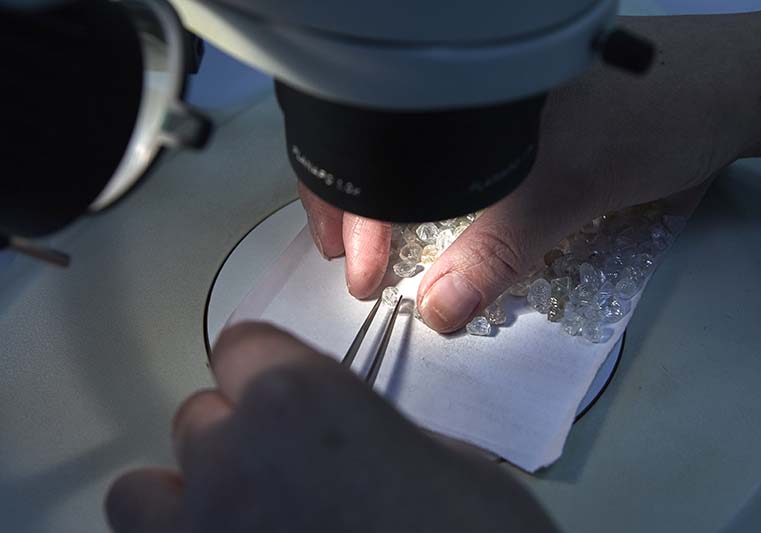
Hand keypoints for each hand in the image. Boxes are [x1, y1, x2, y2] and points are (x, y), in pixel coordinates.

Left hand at [106, 322, 553, 531]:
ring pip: (143, 493)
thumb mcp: (445, 459)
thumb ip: (370, 430)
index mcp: (301, 399)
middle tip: (284, 474)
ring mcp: (205, 532)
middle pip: (197, 418)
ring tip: (236, 520)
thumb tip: (342, 438)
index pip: (241, 346)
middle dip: (236, 438)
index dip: (264, 368)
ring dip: (184, 497)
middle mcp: (234, 457)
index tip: (282, 392)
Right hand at [301, 10, 760, 331]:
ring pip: (414, 160)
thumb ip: (498, 252)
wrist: (726, 95)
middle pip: (381, 150)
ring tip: (376, 250)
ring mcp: (484, 108)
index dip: (353, 212)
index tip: (358, 273)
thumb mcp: (567, 188)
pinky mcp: (508, 128)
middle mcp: (462, 91)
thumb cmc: (652, 118)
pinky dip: (435, 203)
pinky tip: (429, 227)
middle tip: (351, 262)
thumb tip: (434, 310)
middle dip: (356, 209)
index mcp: (461, 83)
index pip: (378, 148)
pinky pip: (452, 167)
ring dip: (394, 210)